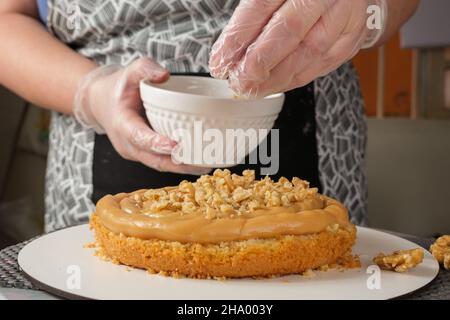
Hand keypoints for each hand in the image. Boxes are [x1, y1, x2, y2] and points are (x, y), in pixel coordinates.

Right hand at [73, 57, 210, 174]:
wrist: (102, 103)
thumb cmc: (120, 88)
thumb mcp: (130, 71)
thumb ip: (146, 69)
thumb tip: (165, 75)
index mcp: (122, 123)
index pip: (140, 137)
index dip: (158, 143)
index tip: (177, 146)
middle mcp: (128, 144)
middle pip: (155, 160)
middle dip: (179, 164)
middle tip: (203, 163)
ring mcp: (136, 153)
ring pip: (160, 165)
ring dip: (183, 167)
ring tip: (207, 166)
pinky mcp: (145, 156)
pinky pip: (162, 162)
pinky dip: (180, 164)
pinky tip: (200, 162)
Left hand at [209, 0, 386, 97]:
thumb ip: (251, 18)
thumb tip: (226, 54)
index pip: (261, 5)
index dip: (239, 37)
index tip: (220, 61)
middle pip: (289, 29)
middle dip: (258, 62)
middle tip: (238, 81)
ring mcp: (343, 15)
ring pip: (309, 52)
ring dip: (276, 78)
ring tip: (252, 89)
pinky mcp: (351, 37)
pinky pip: (323, 64)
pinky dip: (295, 79)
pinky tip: (275, 85)